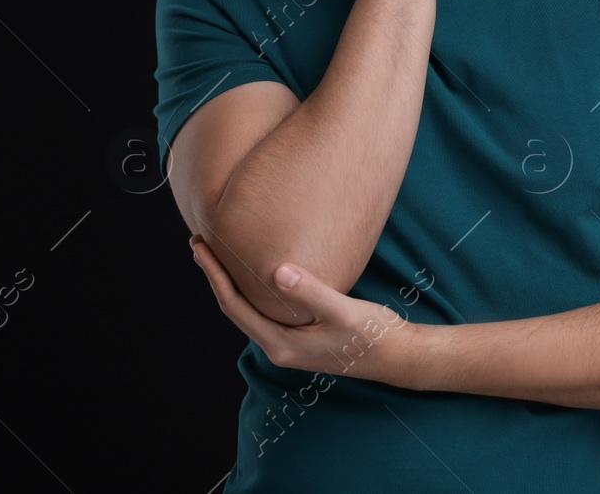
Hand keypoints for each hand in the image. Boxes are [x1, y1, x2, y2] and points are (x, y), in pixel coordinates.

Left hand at [191, 234, 419, 386]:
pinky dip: (254, 288)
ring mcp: (289, 343)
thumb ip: (311, 292)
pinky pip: (266, 309)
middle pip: (235, 308)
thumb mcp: (343, 311)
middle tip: (201, 243)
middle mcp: (278, 347)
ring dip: (233, 282)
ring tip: (222, 254)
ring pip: (249, 309)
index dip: (214, 275)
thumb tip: (277, 271)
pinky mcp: (301, 335)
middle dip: (217, 276)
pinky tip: (258, 273)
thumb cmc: (373, 335)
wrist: (399, 357)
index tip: (200, 248)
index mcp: (280, 344)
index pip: (234, 306)